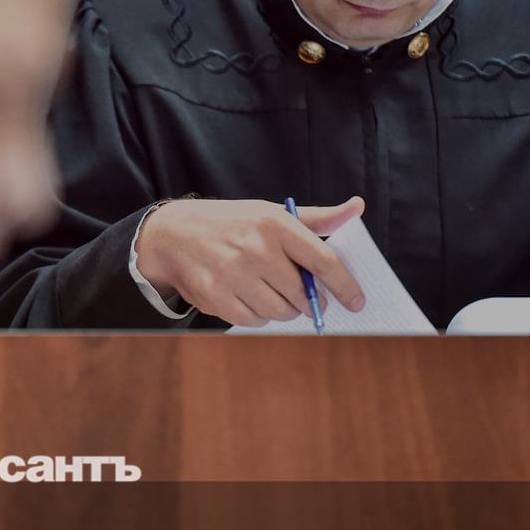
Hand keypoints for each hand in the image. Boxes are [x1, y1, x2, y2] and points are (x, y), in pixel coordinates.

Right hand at [135, 197, 366, 326]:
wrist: (172, 234)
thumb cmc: (230, 223)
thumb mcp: (270, 212)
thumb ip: (316, 218)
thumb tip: (356, 208)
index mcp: (274, 224)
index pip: (322, 261)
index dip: (345, 286)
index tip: (357, 301)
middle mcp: (254, 248)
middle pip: (302, 294)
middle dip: (309, 301)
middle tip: (304, 297)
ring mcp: (233, 274)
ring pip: (279, 312)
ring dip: (283, 310)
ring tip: (270, 293)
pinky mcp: (215, 296)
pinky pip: (253, 321)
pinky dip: (258, 316)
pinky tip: (249, 299)